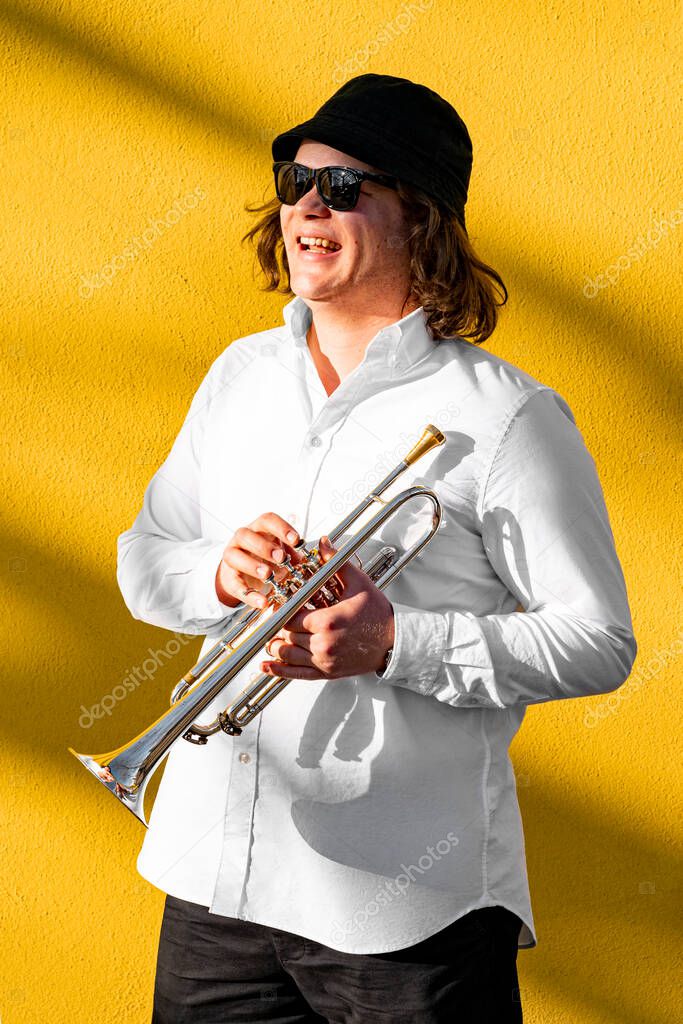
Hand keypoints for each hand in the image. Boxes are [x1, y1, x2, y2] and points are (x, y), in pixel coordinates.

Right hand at [215, 512, 303, 609]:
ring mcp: (232, 556)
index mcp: (258, 529)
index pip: (267, 520)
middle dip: (265, 546)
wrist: (241, 573)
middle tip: (281, 558)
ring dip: (252, 565)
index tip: (296, 540)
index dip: (281, 528)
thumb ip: (294, 552)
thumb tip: (311, 557)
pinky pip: (235, 585)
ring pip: (234, 555)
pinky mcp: (229, 578)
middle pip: (247, 535)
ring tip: (267, 574)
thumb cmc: (264, 557)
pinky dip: (249, 594)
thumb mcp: (280, 551)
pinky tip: (261, 601)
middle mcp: (242, 539)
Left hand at [260, 536, 394, 680]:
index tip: (278, 605)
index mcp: (327, 621)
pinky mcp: (326, 672)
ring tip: (272, 637)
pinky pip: (296, 674)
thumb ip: (336, 563)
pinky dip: (278, 671)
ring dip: (276, 645)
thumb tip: (323, 544)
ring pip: (286, 654)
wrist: (393, 641)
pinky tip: (266, 666)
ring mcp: (324, 661)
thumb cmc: (376, 614)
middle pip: (286, 634)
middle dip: (280, 625)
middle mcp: (323, 643)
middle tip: (275, 617)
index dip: (281, 609)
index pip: (289, 615)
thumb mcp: (358, 583)